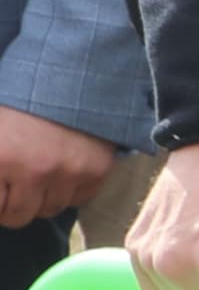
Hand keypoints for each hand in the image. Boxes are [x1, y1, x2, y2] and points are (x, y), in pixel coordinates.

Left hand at [0, 106, 117, 231]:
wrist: (70, 74)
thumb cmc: (19, 102)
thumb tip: (1, 187)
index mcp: (1, 158)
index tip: (2, 188)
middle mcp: (36, 171)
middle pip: (20, 215)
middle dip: (13, 204)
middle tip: (14, 187)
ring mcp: (70, 172)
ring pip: (51, 209)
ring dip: (43, 197)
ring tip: (40, 175)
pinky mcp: (98, 170)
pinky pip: (80, 199)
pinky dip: (70, 190)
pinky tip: (63, 170)